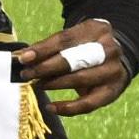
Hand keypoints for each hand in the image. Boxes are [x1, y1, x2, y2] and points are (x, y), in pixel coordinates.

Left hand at [17, 18, 133, 115]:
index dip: (43, 49)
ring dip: (55, 84)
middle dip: (47, 67)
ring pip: (81, 79)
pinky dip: (68, 108)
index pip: (67, 39)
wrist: (114, 60)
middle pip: (76, 59)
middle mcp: (110, 50)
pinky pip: (89, 103)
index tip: (24, 58)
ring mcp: (114, 71)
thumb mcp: (72, 40)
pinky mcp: (112, 91)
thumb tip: (24, 58)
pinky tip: (51, 107)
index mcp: (98, 30)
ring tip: (37, 84)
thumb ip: (50, 47)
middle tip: (27, 73)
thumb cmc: (85, 48)